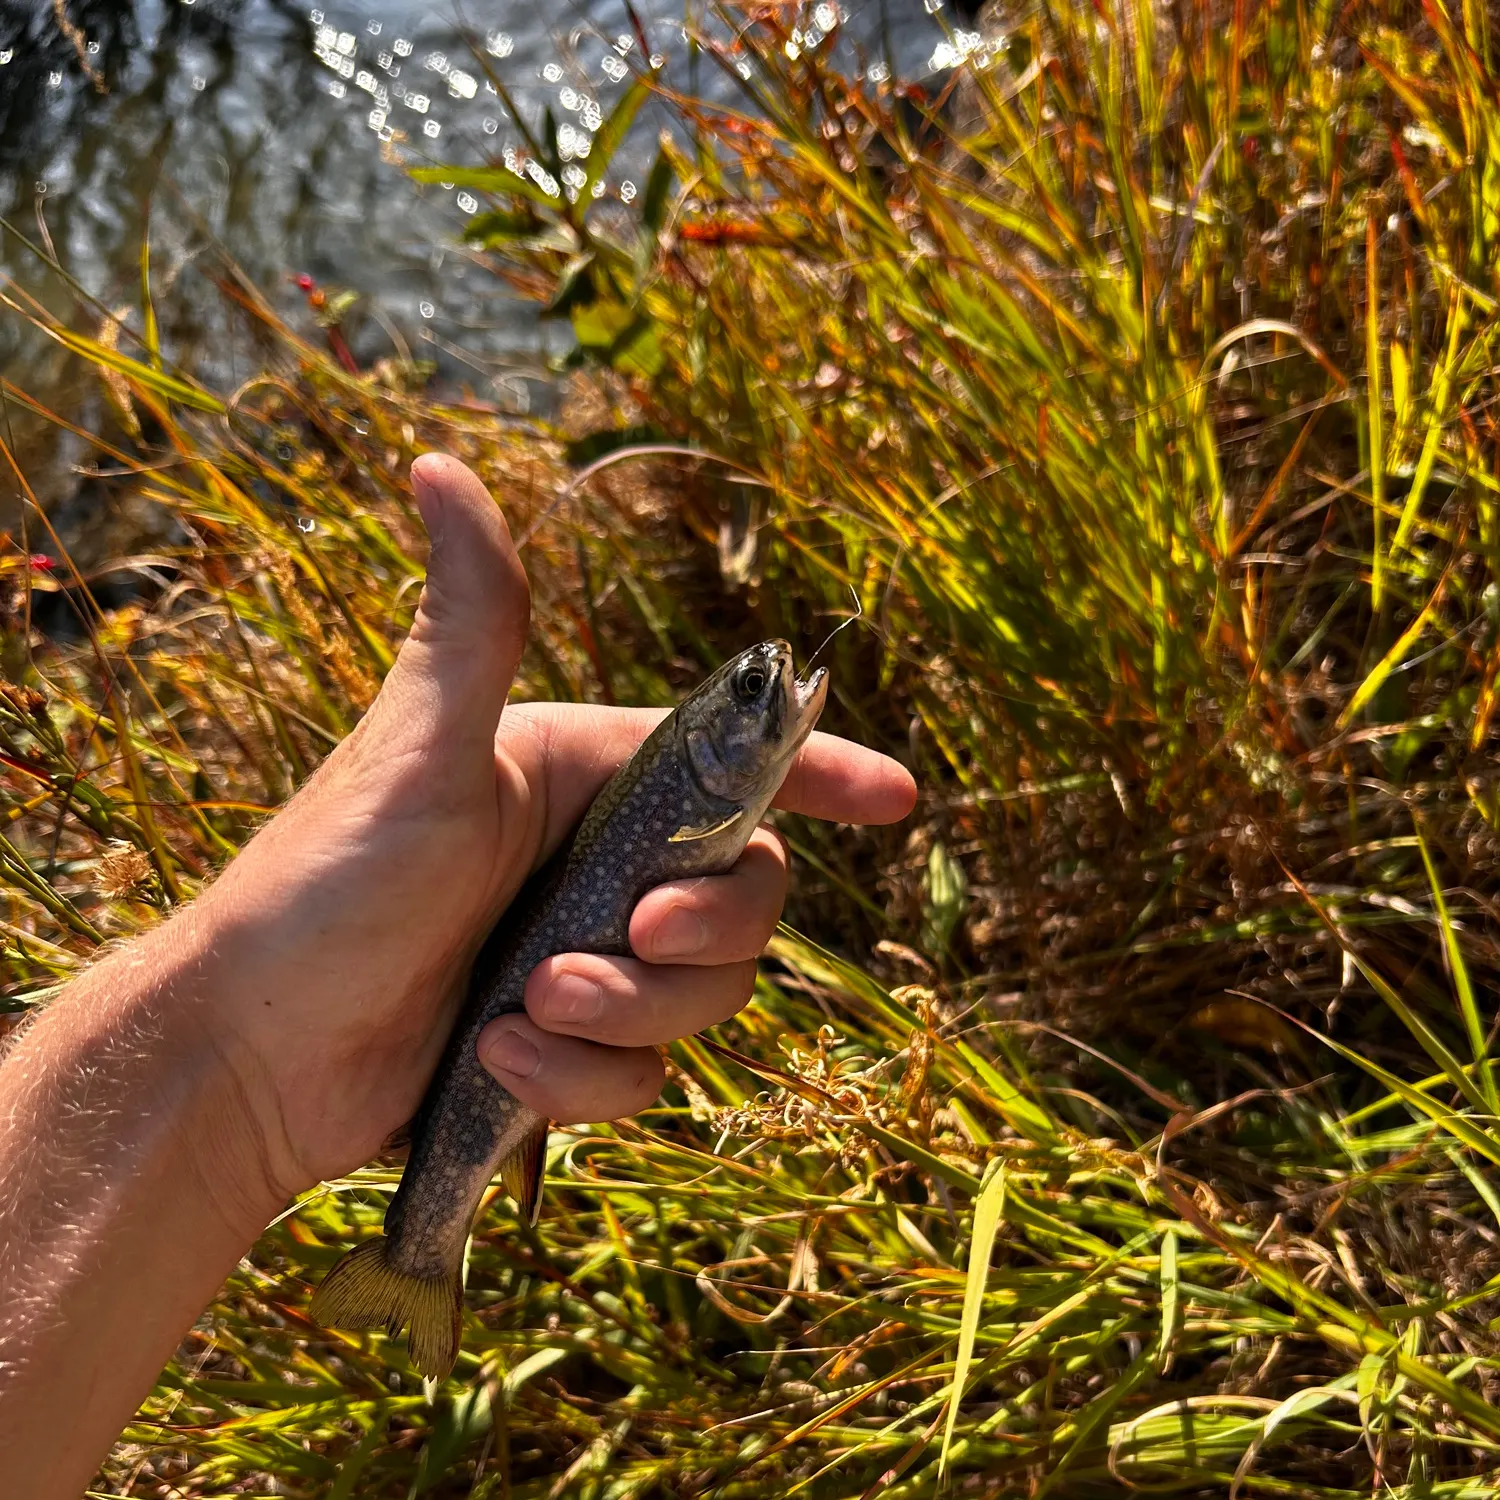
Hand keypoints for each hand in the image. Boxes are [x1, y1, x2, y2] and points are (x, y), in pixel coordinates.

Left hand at [184, 454, 913, 1221]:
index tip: (894, 798)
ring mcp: (587, 957)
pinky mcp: (569, 1047)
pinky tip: (501, 1067)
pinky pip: (645, 1070)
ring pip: (704, 994)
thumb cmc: (323, 884)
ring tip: (528, 1011)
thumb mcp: (415, 751)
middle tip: (634, 935)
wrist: (248, 1055)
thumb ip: (470, 623)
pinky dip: (586, 1079)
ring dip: (632, 1014)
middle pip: (743, 894)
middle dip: (705, 929)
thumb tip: (439, 464)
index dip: (819, 772)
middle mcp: (596, 862)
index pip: (728, 763)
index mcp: (578, 775)